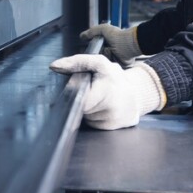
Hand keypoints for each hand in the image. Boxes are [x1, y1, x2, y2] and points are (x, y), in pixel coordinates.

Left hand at [49, 54, 165, 129]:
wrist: (137, 95)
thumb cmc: (115, 79)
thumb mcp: (99, 63)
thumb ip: (76, 62)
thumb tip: (55, 66)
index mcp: (106, 91)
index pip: (80, 101)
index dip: (76, 96)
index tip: (78, 91)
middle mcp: (111, 109)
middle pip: (80, 110)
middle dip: (81, 101)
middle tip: (92, 93)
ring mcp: (112, 121)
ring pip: (86, 118)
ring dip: (88, 110)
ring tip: (99, 101)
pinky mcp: (112, 129)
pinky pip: (93, 125)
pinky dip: (94, 118)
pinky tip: (102, 110)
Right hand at [80, 23, 142, 64]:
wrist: (129, 44)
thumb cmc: (119, 36)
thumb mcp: (103, 29)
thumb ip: (92, 31)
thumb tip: (82, 36)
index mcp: (105, 43)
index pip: (92, 49)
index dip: (90, 49)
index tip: (89, 49)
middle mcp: (108, 51)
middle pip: (96, 57)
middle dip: (97, 53)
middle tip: (101, 49)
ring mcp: (112, 59)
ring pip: (101, 62)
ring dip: (104, 57)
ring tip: (110, 51)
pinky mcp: (116, 65)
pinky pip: (108, 67)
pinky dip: (109, 62)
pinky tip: (112, 57)